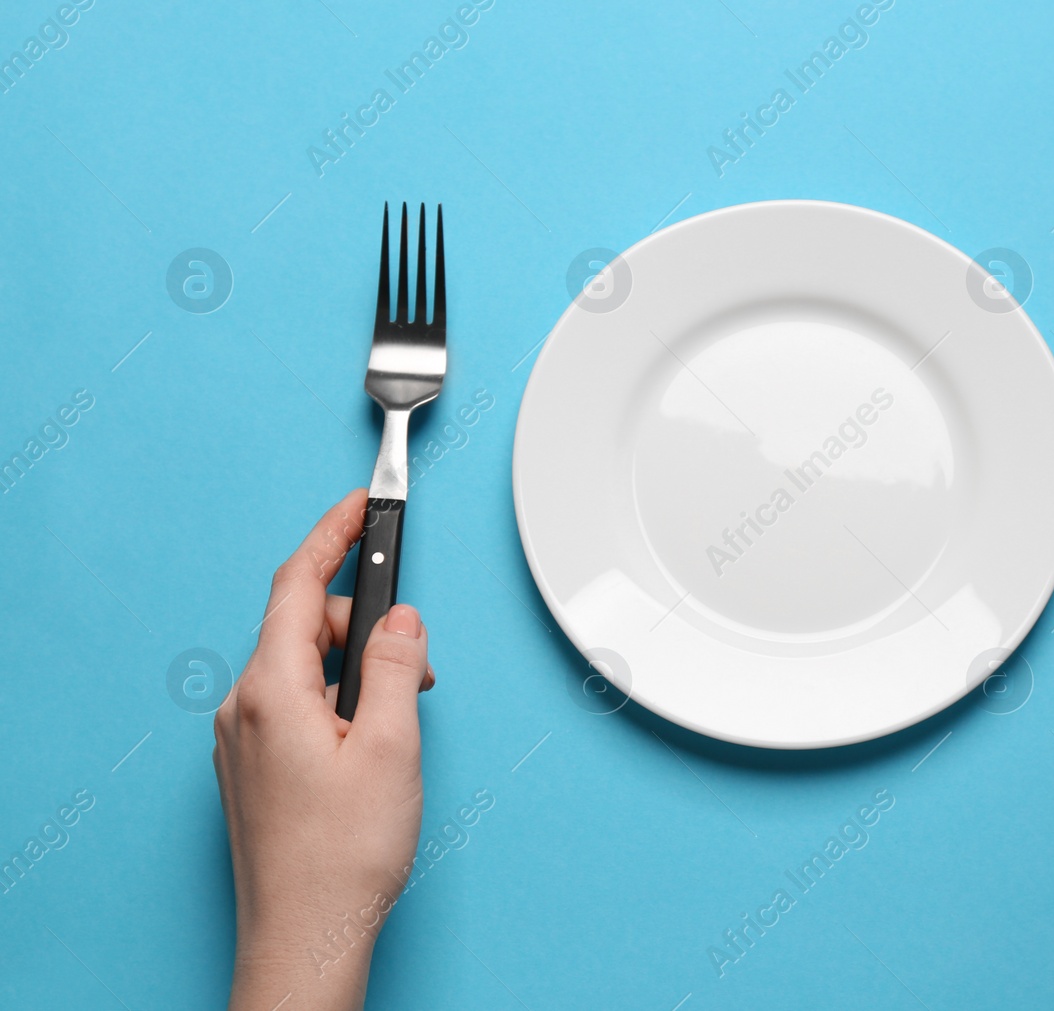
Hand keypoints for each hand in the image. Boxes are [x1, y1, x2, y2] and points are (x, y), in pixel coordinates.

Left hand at [214, 490, 435, 1010]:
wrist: (306, 936)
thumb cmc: (344, 855)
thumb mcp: (394, 745)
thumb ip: (400, 667)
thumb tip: (401, 619)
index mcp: (272, 690)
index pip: (297, 583)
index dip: (333, 535)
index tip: (362, 504)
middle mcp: (246, 707)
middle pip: (303, 624)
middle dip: (364, 622)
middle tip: (421, 662)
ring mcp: (244, 740)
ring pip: (303, 666)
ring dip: (357, 667)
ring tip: (402, 718)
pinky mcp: (255, 767)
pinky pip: (296, 701)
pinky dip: (339, 698)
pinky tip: (373, 738)